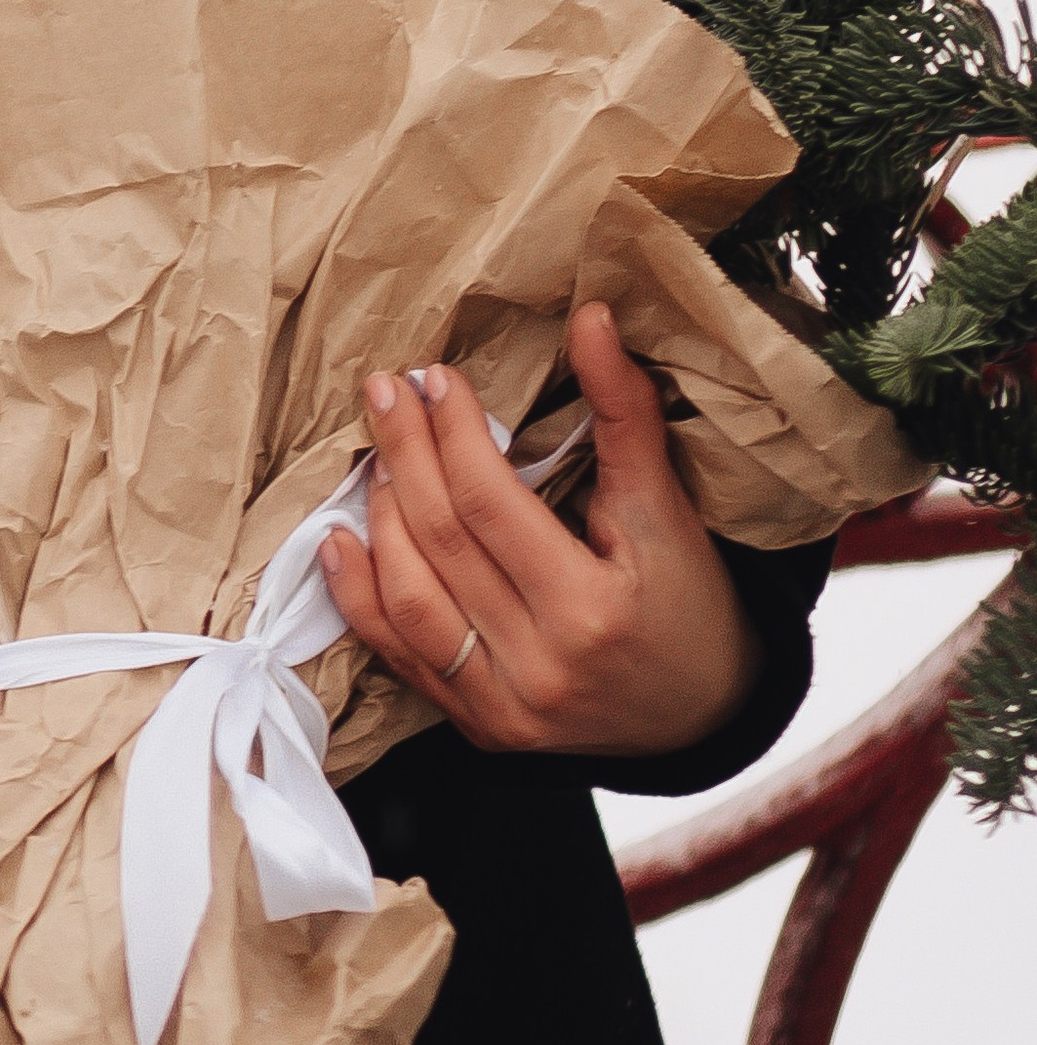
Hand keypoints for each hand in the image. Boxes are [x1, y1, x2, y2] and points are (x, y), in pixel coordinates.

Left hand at [318, 303, 758, 757]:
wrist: (707, 714)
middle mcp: (541, 668)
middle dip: (404, 454)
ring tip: (375, 455)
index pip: (489, 503)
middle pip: (442, 542)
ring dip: (379, 518)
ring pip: (409, 600)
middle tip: (386, 392)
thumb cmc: (691, 601)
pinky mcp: (479, 728)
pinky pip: (401, 659)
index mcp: (592, 611)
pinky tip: (338, 543)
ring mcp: (504, 708)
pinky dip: (359, 599)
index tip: (435, 378)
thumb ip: (625, 411)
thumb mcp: (667, 508)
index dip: (452, 432)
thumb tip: (592, 316)